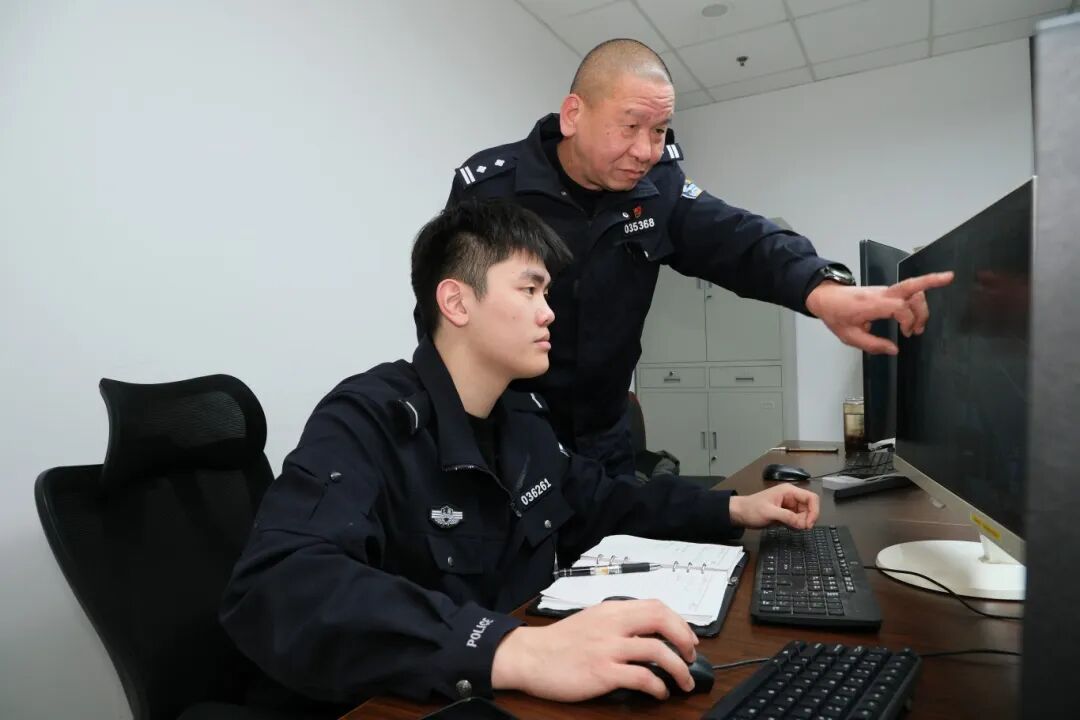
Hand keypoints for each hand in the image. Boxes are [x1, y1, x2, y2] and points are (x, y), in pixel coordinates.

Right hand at [491, 599, 698, 701]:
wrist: (531, 656)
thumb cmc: (559, 642)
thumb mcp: (592, 620)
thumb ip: (618, 621)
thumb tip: (647, 631)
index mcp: (611, 610)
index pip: (656, 606)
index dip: (679, 622)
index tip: (688, 638)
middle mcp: (612, 625)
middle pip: (662, 621)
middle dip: (684, 639)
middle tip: (691, 656)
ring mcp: (608, 648)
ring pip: (658, 651)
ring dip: (678, 668)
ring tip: (683, 682)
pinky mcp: (602, 672)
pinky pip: (641, 677)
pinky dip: (658, 686)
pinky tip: (659, 692)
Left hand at [729, 484, 819, 529]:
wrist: (739, 513)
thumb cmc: (752, 509)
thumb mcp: (769, 512)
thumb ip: (787, 517)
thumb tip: (803, 524)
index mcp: (789, 491)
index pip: (811, 498)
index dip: (814, 511)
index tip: (808, 524)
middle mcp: (791, 497)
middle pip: (810, 508)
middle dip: (806, 519)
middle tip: (797, 528)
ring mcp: (789, 506)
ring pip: (804, 515)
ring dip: (800, 523)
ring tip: (788, 526)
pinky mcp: (786, 514)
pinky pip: (797, 520)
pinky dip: (796, 525)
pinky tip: (786, 527)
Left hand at [805, 271, 953, 353]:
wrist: (825, 297)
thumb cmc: (836, 316)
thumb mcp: (849, 336)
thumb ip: (872, 345)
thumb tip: (894, 350)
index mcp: (872, 304)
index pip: (900, 306)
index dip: (908, 320)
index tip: (906, 334)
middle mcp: (882, 293)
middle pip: (912, 285)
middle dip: (933, 283)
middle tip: (925, 323)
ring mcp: (885, 290)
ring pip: (913, 288)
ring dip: (922, 305)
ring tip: (918, 328)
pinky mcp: (886, 291)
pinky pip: (907, 291)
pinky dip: (917, 301)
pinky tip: (917, 316)